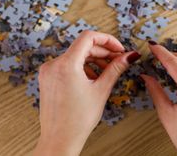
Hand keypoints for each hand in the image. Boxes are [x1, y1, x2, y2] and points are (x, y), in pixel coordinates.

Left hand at [34, 31, 140, 155]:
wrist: (60, 139)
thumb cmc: (78, 119)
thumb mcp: (101, 90)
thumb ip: (115, 68)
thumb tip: (129, 56)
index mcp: (66, 65)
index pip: (88, 37)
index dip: (107, 40)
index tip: (118, 48)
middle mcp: (53, 64)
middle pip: (82, 47)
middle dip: (102, 52)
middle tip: (118, 60)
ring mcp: (48, 71)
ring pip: (75, 56)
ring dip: (93, 60)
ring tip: (106, 72)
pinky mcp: (48, 78)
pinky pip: (67, 65)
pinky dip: (82, 67)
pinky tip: (92, 78)